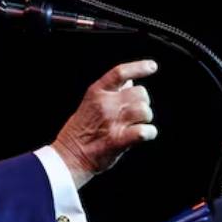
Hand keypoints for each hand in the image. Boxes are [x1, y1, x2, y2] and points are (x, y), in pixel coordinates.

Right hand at [52, 60, 157, 187]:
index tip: (152, 66)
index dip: (139, 67)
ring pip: (145, 111)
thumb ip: (110, 91)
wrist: (69, 155)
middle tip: (136, 112)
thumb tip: (129, 81)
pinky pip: (145, 131)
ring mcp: (113, 122)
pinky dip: (149, 133)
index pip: (120, 73)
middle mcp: (106, 105)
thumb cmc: (79, 130)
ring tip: (137, 124)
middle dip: (143, 102)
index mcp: (96, 92)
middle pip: (139, 93)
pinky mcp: (119, 140)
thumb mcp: (89, 102)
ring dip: (146, 118)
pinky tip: (144, 135)